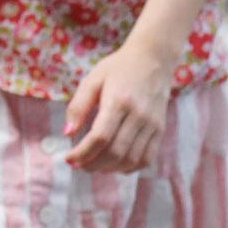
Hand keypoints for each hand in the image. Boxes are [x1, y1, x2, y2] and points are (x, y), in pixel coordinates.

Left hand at [63, 41, 174, 173]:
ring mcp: (152, 124)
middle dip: (93, 164)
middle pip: (115, 152)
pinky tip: (115, 164)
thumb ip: (78, 106)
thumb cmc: (119, 68)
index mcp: (119, 100)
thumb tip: (67, 133)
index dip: (82, 153)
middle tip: (79, 165)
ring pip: (131, 159)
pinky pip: (147, 158)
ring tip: (94, 165)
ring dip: (109, 169)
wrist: (154, 59)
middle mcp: (139, 114)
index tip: (69, 159)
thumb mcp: (93, 79)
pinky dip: (129, 167)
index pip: (100, 137)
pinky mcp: (161, 129)